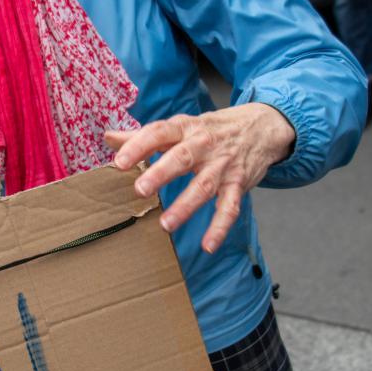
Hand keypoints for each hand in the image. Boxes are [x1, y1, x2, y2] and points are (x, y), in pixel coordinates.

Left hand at [106, 103, 295, 253]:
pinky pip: (230, 207)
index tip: (119, 162)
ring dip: (185, 206)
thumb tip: (109, 138)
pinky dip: (220, 227)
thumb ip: (145, 135)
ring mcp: (223, 165)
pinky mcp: (238, 183)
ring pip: (204, 186)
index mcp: (185, 127)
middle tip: (140, 189)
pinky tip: (208, 245)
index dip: (139, 145)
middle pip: (182, 157)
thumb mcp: (181, 124)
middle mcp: (204, 144)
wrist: (262, 126)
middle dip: (161, 173)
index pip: (159, 132)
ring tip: (165, 225)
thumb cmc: (212, 129)